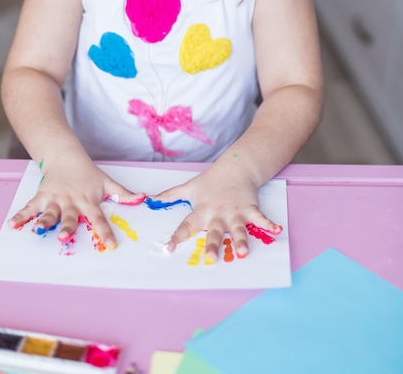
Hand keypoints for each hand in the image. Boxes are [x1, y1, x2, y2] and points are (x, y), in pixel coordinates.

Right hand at [8, 159, 144, 248]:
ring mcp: (55, 199)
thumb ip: (123, 193)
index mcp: (88, 200)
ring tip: (39, 230)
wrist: (66, 156)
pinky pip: (30, 207)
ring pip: (49, 212)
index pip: (98, 218)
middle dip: (67, 226)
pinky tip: (13, 224)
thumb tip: (142, 198)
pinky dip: (21, 216)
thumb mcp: (107, 182)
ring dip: (44, 221)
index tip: (110, 244)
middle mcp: (71, 201)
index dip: (105, 231)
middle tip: (65, 237)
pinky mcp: (42, 196)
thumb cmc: (87, 173)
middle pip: (70, 216)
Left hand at [152, 162, 280, 261]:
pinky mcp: (250, 209)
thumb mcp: (188, 188)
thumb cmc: (211, 181)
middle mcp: (217, 214)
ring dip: (241, 240)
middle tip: (209, 258)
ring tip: (243, 253)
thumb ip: (170, 196)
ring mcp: (235, 212)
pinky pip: (259, 218)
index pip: (186, 225)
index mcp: (201, 210)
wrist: (235, 168)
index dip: (177, 237)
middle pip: (213, 232)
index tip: (169, 248)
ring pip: (237, 229)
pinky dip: (268, 224)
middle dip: (212, 244)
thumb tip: (150, 199)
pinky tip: (276, 231)